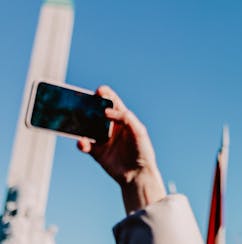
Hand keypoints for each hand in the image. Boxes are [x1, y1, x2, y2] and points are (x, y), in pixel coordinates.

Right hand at [77, 85, 165, 213]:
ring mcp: (103, 139)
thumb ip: (125, 118)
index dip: (106, 95)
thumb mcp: (138, 130)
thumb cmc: (142, 150)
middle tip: (81, 102)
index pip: (113, 103)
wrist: (138, 174)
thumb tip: (106, 112)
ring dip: (80, 123)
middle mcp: (111, 127)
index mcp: (123, 119)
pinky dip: (81, 143)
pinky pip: (85, 145)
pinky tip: (82, 142)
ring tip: (74, 119)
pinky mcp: (96, 152)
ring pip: (87, 127)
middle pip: (97, 112)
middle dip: (88, 106)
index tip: (99, 91)